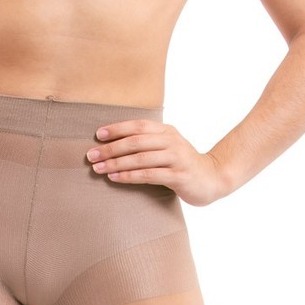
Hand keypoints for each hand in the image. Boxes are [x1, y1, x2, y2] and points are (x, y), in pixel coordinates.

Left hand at [85, 119, 232, 206]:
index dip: (117, 129)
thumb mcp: (168, 149)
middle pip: (136, 141)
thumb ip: (149, 144)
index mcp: (167, 131)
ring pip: (140, 158)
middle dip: (111, 148)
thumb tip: (117, 146)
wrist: (213, 179)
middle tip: (91, 155)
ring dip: (116, 163)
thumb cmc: (183, 165)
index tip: (98, 135)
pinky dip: (129, 176)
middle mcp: (171, 141)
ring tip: (98, 168)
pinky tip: (115, 178)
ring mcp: (176, 158)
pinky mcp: (178, 175)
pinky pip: (149, 175)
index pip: (138, 126)